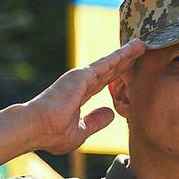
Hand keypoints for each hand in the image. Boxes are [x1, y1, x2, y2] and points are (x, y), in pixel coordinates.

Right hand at [19, 39, 145, 153]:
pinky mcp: (82, 75)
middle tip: (140, 50)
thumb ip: (96, 122)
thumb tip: (110, 114)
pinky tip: (133, 48)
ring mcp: (81, 78)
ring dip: (126, 54)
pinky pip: (107, 63)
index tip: (129, 69)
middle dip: (125, 61)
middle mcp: (81, 84)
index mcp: (79, 97)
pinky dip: (121, 55)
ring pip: (110, 64)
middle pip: (109, 70)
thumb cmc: (52, 134)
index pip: (103, 83)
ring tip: (141, 45)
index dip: (117, 76)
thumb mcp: (81, 131)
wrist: (37, 128)